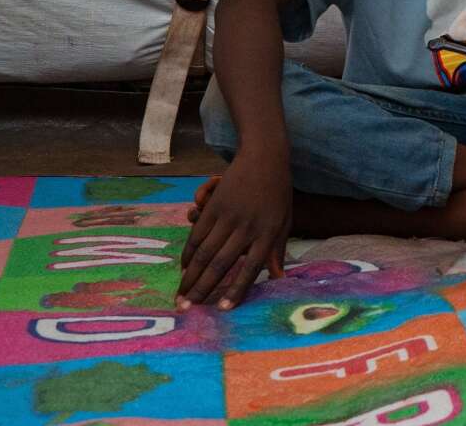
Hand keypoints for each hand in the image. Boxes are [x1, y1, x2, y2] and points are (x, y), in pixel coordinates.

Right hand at [178, 149, 290, 309]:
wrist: (264, 158)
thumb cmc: (278, 193)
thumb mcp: (284, 221)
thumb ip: (278, 250)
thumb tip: (279, 278)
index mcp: (268, 233)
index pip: (251, 268)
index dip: (237, 289)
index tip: (223, 308)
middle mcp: (247, 227)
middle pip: (222, 264)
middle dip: (204, 289)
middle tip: (188, 309)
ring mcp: (228, 216)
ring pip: (205, 252)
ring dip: (190, 276)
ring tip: (181, 296)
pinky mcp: (213, 207)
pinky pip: (197, 234)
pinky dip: (188, 253)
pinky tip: (183, 269)